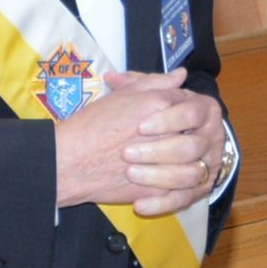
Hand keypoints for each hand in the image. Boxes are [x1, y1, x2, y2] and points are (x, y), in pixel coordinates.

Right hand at [54, 69, 215, 211]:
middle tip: (178, 143)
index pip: (193, 104)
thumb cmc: (90, 126)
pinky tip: (169, 183)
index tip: (179, 121)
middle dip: (193, 140)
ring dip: (188, 165)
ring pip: (194, 165)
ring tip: (173, 164)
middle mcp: (166, 131)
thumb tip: (181, 75)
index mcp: (158, 104)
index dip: (189, 113)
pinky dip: (180, 189)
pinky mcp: (158, 190)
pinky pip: (183, 191)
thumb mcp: (122, 95)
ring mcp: (165, 163)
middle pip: (197, 135)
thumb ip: (155, 82)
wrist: (69, 162)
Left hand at [113, 69, 225, 216]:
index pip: (191, 113)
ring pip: (189, 175)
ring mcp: (207, 166)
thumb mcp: (142, 96)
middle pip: (190, 146)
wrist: (139, 150)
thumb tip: (157, 73)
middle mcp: (212, 137)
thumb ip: (144, 82)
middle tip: (127, 152)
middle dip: (157, 150)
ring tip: (130, 174)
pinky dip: (161, 204)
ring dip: (158, 177)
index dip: (166, 120)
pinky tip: (139, 205)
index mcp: (204, 110)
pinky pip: (184, 200)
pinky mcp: (197, 190)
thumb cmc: (141, 119)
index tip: (140, 126)